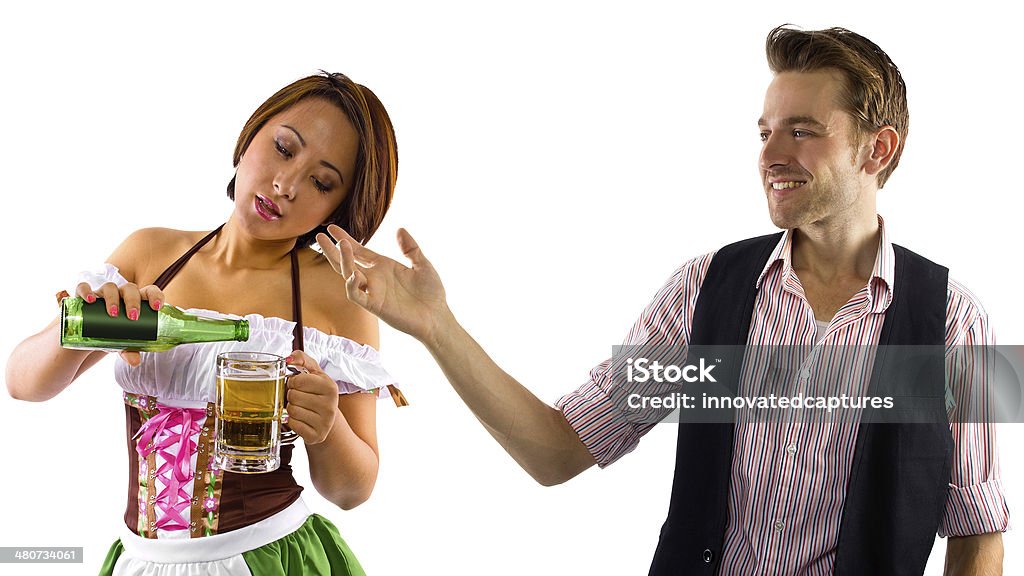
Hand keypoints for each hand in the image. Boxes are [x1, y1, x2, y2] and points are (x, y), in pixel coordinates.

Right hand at [74, 280, 163, 367]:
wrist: (90, 335)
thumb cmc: (114, 335)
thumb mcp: (123, 343)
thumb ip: (129, 351)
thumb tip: (135, 362)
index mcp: (137, 301)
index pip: (149, 291)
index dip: (155, 295)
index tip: (157, 307)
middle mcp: (121, 294)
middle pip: (129, 289)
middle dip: (133, 301)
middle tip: (133, 317)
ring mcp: (103, 293)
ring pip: (110, 287)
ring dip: (113, 298)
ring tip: (113, 314)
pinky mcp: (84, 296)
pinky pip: (83, 287)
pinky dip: (85, 291)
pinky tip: (90, 300)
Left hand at [284, 350, 340, 444]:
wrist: (326, 419)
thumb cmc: (317, 393)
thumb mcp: (313, 373)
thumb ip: (302, 359)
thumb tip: (289, 358)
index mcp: (330, 386)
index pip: (298, 380)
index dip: (293, 382)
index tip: (299, 385)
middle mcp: (330, 404)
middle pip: (293, 396)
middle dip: (292, 396)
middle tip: (300, 398)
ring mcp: (325, 421)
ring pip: (292, 410)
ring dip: (291, 409)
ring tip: (301, 408)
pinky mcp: (317, 435)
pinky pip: (293, 424)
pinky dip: (292, 422)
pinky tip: (302, 420)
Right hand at [317, 224, 450, 343]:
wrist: (437, 316)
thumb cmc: (431, 293)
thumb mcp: (422, 264)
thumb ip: (410, 248)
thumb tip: (400, 229)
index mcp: (383, 266)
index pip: (359, 251)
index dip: (345, 239)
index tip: (331, 227)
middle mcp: (374, 278)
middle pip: (347, 262)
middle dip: (333, 250)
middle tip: (320, 236)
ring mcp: (373, 291)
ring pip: (349, 275)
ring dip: (343, 261)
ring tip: (342, 245)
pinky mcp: (375, 305)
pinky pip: (357, 296)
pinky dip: (352, 286)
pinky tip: (353, 275)